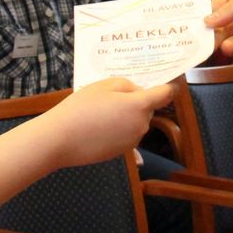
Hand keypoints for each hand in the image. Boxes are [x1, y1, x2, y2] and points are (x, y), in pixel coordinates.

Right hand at [45, 78, 171, 167]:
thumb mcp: (104, 85)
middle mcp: (141, 125)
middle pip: (147, 108)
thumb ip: (128, 86)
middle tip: (113, 96)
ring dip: (126, 116)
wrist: (61, 139)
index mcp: (140, 106)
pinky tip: (98, 126)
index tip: (172, 80)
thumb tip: (138, 93)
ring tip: (100, 112)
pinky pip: (125, 134)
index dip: (171, 85)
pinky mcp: (122, 152)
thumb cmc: (81, 108)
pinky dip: (118, 129)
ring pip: (135, 122)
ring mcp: (132, 141)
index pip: (166, 94)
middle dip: (136, 101)